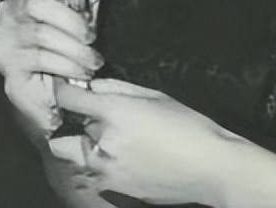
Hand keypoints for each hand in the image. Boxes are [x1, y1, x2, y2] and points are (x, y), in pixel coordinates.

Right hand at [0, 0, 103, 136]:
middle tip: (91, 35)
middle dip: (70, 21)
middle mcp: (7, 14)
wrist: (54, 94)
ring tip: (92, 60)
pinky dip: (65, 65)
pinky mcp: (8, 67)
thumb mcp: (83, 14)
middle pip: (35, 5)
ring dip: (74, 49)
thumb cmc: (66, 47)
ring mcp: (4, 41)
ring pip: (41, 35)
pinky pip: (39, 59)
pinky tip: (78, 72)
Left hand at [49, 78, 240, 206]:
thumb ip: (117, 88)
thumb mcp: (154, 95)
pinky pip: (98, 172)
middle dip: (81, 122)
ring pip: (81, 154)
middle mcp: (105, 143)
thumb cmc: (188, 126)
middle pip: (72, 129)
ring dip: (89, 145)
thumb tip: (92, 85)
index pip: (67, 99)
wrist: (211, 169)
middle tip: (99, 117)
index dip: (63, 89)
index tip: (66, 87)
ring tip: (117, 139)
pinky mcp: (117, 189)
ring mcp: (109, 171)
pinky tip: (131, 156)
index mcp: (114, 113)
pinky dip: (104, 162)